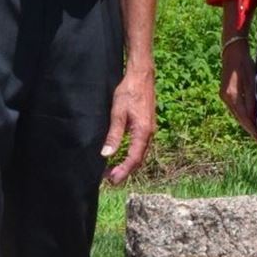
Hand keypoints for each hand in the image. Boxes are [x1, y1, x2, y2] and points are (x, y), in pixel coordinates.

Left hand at [104, 63, 155, 181]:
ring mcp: (150, 130)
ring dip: (128, 164)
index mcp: (143, 132)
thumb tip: (107, 154)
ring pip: (140, 153)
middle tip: (109, 179)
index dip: (123, 172)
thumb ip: (114, 135)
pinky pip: (141, 146)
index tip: (112, 180)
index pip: (134, 159)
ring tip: (113, 169)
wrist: (141, 76)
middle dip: (125, 171)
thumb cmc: (129, 92)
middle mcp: (149, 134)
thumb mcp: (118, 113)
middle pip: (138, 159)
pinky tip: (122, 154)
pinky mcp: (147, 125)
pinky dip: (131, 154)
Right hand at [220, 41, 256, 139]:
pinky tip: (251, 119)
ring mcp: (224, 96)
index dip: (253, 129)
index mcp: (232, 96)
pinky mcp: (226, 94)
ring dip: (247, 123)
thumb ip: (253, 99)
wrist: (232, 51)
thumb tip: (255, 117)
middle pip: (240, 118)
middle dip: (250, 129)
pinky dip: (243, 115)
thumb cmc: (245, 63)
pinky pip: (236, 109)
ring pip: (237, 115)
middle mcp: (226, 98)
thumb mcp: (252, 80)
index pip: (244, 118)